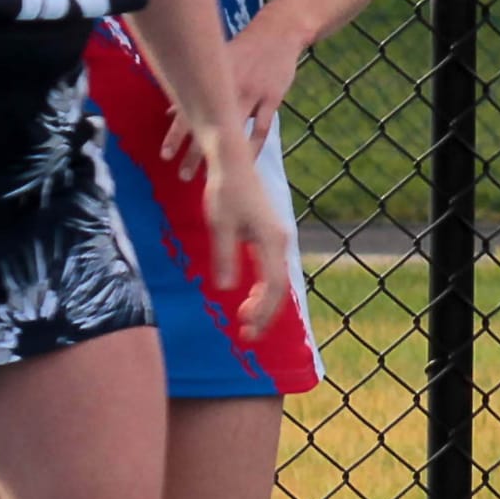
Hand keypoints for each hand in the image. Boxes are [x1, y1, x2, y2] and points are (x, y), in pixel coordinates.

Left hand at [160, 11, 304, 174]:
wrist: (277, 32)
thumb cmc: (241, 50)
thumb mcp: (214, 64)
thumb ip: (192, 90)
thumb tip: (170, 112)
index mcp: (209, 80)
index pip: (187, 112)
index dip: (175, 135)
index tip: (164, 156)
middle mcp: (227, 88)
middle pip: (208, 126)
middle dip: (195, 153)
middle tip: (184, 177)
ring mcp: (250, 94)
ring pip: (233, 130)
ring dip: (223, 155)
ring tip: (215, 176)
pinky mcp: (272, 98)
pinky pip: (262, 128)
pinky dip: (253, 147)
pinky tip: (246, 163)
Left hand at [197, 134, 288, 338]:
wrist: (232, 163)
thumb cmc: (224, 192)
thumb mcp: (219, 226)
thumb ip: (225, 257)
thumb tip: (226, 289)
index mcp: (271, 240)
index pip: (272, 286)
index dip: (261, 311)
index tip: (245, 328)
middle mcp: (281, 240)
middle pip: (279, 287)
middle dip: (264, 314)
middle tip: (246, 335)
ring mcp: (277, 237)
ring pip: (277, 279)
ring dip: (263, 302)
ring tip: (245, 320)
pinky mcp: (269, 234)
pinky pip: (272, 268)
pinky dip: (263, 287)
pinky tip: (249, 297)